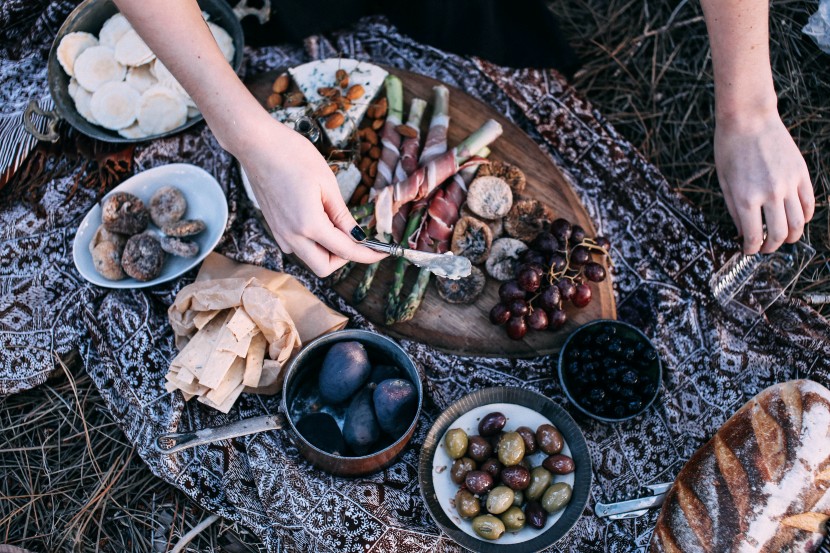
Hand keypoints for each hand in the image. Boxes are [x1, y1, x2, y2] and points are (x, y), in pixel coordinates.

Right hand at [237, 117, 385, 275]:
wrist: (256, 144)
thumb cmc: (291, 155)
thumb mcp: (327, 184)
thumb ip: (342, 216)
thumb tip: (357, 236)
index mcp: (308, 225)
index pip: (345, 251)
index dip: (368, 254)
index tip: (382, 252)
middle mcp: (291, 236)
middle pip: (324, 267)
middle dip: (344, 258)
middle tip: (358, 238)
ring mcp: (280, 233)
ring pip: (310, 257)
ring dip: (328, 250)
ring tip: (338, 221)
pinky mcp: (275, 227)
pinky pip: (298, 246)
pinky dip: (314, 241)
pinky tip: (320, 218)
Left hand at [714, 109, 813, 253]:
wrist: (749, 119)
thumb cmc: (729, 149)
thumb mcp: (724, 182)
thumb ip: (734, 210)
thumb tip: (743, 233)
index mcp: (746, 198)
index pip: (753, 236)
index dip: (751, 249)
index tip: (750, 250)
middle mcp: (770, 193)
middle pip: (779, 234)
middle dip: (772, 246)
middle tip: (766, 247)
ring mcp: (789, 183)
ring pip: (799, 223)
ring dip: (792, 236)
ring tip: (783, 237)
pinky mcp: (801, 173)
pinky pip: (809, 203)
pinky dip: (805, 216)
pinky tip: (797, 220)